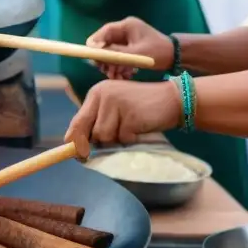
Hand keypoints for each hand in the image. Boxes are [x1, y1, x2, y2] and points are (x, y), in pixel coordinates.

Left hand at [64, 79, 181, 158]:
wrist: (172, 99)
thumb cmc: (141, 108)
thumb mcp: (115, 109)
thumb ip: (98, 122)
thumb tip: (79, 147)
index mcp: (97, 93)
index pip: (78, 120)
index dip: (75, 139)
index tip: (76, 154)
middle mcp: (103, 95)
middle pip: (91, 131)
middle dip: (95, 145)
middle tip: (102, 152)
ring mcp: (117, 103)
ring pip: (105, 137)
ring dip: (117, 140)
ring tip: (130, 131)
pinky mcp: (130, 114)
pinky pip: (123, 138)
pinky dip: (131, 139)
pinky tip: (139, 129)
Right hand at [86, 17, 174, 79]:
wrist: (176, 57)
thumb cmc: (159, 52)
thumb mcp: (136, 54)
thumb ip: (115, 52)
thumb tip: (95, 52)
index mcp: (126, 25)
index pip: (103, 32)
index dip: (95, 44)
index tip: (92, 58)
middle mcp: (124, 30)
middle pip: (105, 44)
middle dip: (106, 60)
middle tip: (107, 72)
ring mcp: (127, 40)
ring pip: (111, 53)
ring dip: (112, 66)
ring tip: (117, 77)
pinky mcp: (129, 48)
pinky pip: (118, 57)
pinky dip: (119, 67)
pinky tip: (124, 76)